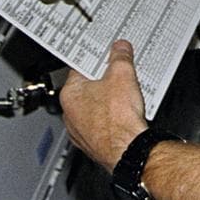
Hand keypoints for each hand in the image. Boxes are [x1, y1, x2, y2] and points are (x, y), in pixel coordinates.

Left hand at [59, 40, 148, 171]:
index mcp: (70, 94)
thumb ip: (120, 57)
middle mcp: (70, 114)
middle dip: (106, 80)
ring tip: (126, 95)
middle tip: (121, 74)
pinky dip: (112, 118)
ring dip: (110, 100)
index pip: (81, 68)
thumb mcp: (122, 75)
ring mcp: (81, 132)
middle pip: (89, 88)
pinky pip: (102, 124)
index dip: (97, 59)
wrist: (129, 150)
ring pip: (95, 107)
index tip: (107, 55)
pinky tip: (126, 114)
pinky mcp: (93, 144)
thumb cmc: (118, 119)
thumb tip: (120, 49)